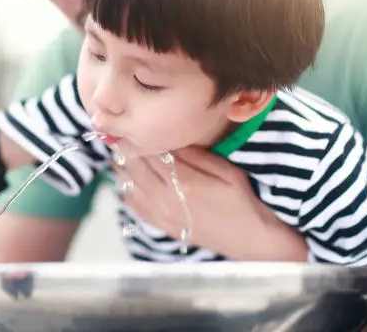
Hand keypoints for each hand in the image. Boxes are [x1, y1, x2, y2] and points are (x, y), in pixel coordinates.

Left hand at [113, 146, 306, 260]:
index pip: (152, 154)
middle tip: (120, 138)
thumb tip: (172, 141)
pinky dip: (127, 192)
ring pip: (131, 187)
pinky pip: (135, 207)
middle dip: (126, 152)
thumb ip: (198, 157)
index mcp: (184, 182)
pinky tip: (125, 182)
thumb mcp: (227, 172)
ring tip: (118, 156)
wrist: (247, 239)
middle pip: (137, 169)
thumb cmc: (241, 201)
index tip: (131, 127)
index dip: (139, 140)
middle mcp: (167, 199)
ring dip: (123, 170)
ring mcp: (162, 214)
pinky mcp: (162, 226)